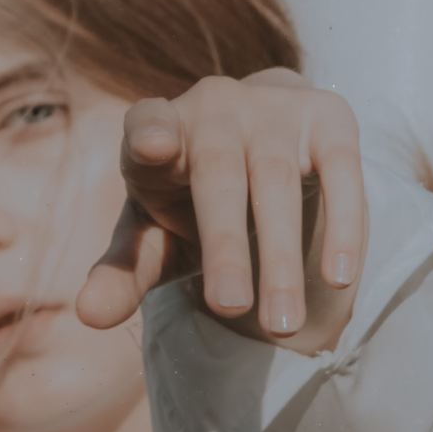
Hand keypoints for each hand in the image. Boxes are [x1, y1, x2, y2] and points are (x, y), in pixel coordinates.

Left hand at [74, 69, 367, 348]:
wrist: (261, 140)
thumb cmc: (190, 196)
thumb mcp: (154, 232)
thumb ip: (125, 271)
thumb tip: (88, 315)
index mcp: (155, 129)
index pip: (146, 126)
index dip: (149, 134)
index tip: (153, 147)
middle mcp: (212, 107)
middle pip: (218, 176)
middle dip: (224, 245)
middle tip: (229, 307)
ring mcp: (271, 107)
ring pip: (276, 182)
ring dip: (281, 256)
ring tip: (282, 324)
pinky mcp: (326, 115)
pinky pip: (340, 170)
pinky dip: (343, 223)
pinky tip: (341, 275)